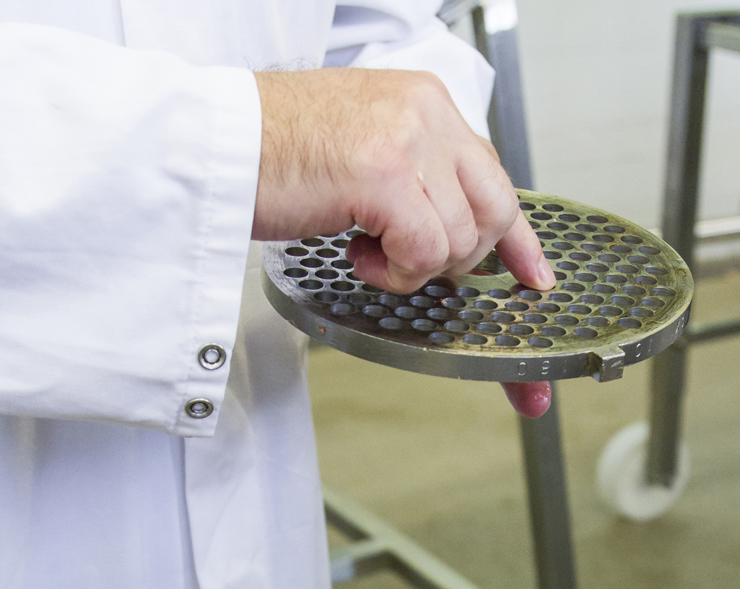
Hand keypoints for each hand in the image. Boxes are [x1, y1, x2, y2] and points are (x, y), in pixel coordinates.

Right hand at [253, 68, 554, 416]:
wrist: (210, 141)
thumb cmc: (274, 153)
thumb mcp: (365, 153)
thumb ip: (418, 178)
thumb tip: (450, 226)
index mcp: (425, 104)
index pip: (494, 176)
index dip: (518, 237)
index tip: (534, 274)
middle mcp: (425, 113)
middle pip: (493, 210)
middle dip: (463, 258)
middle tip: (411, 262)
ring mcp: (406, 139)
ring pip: (460, 238)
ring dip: (417, 266)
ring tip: (369, 252)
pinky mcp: (381, 173)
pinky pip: (425, 251)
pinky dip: (396, 271)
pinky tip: (359, 255)